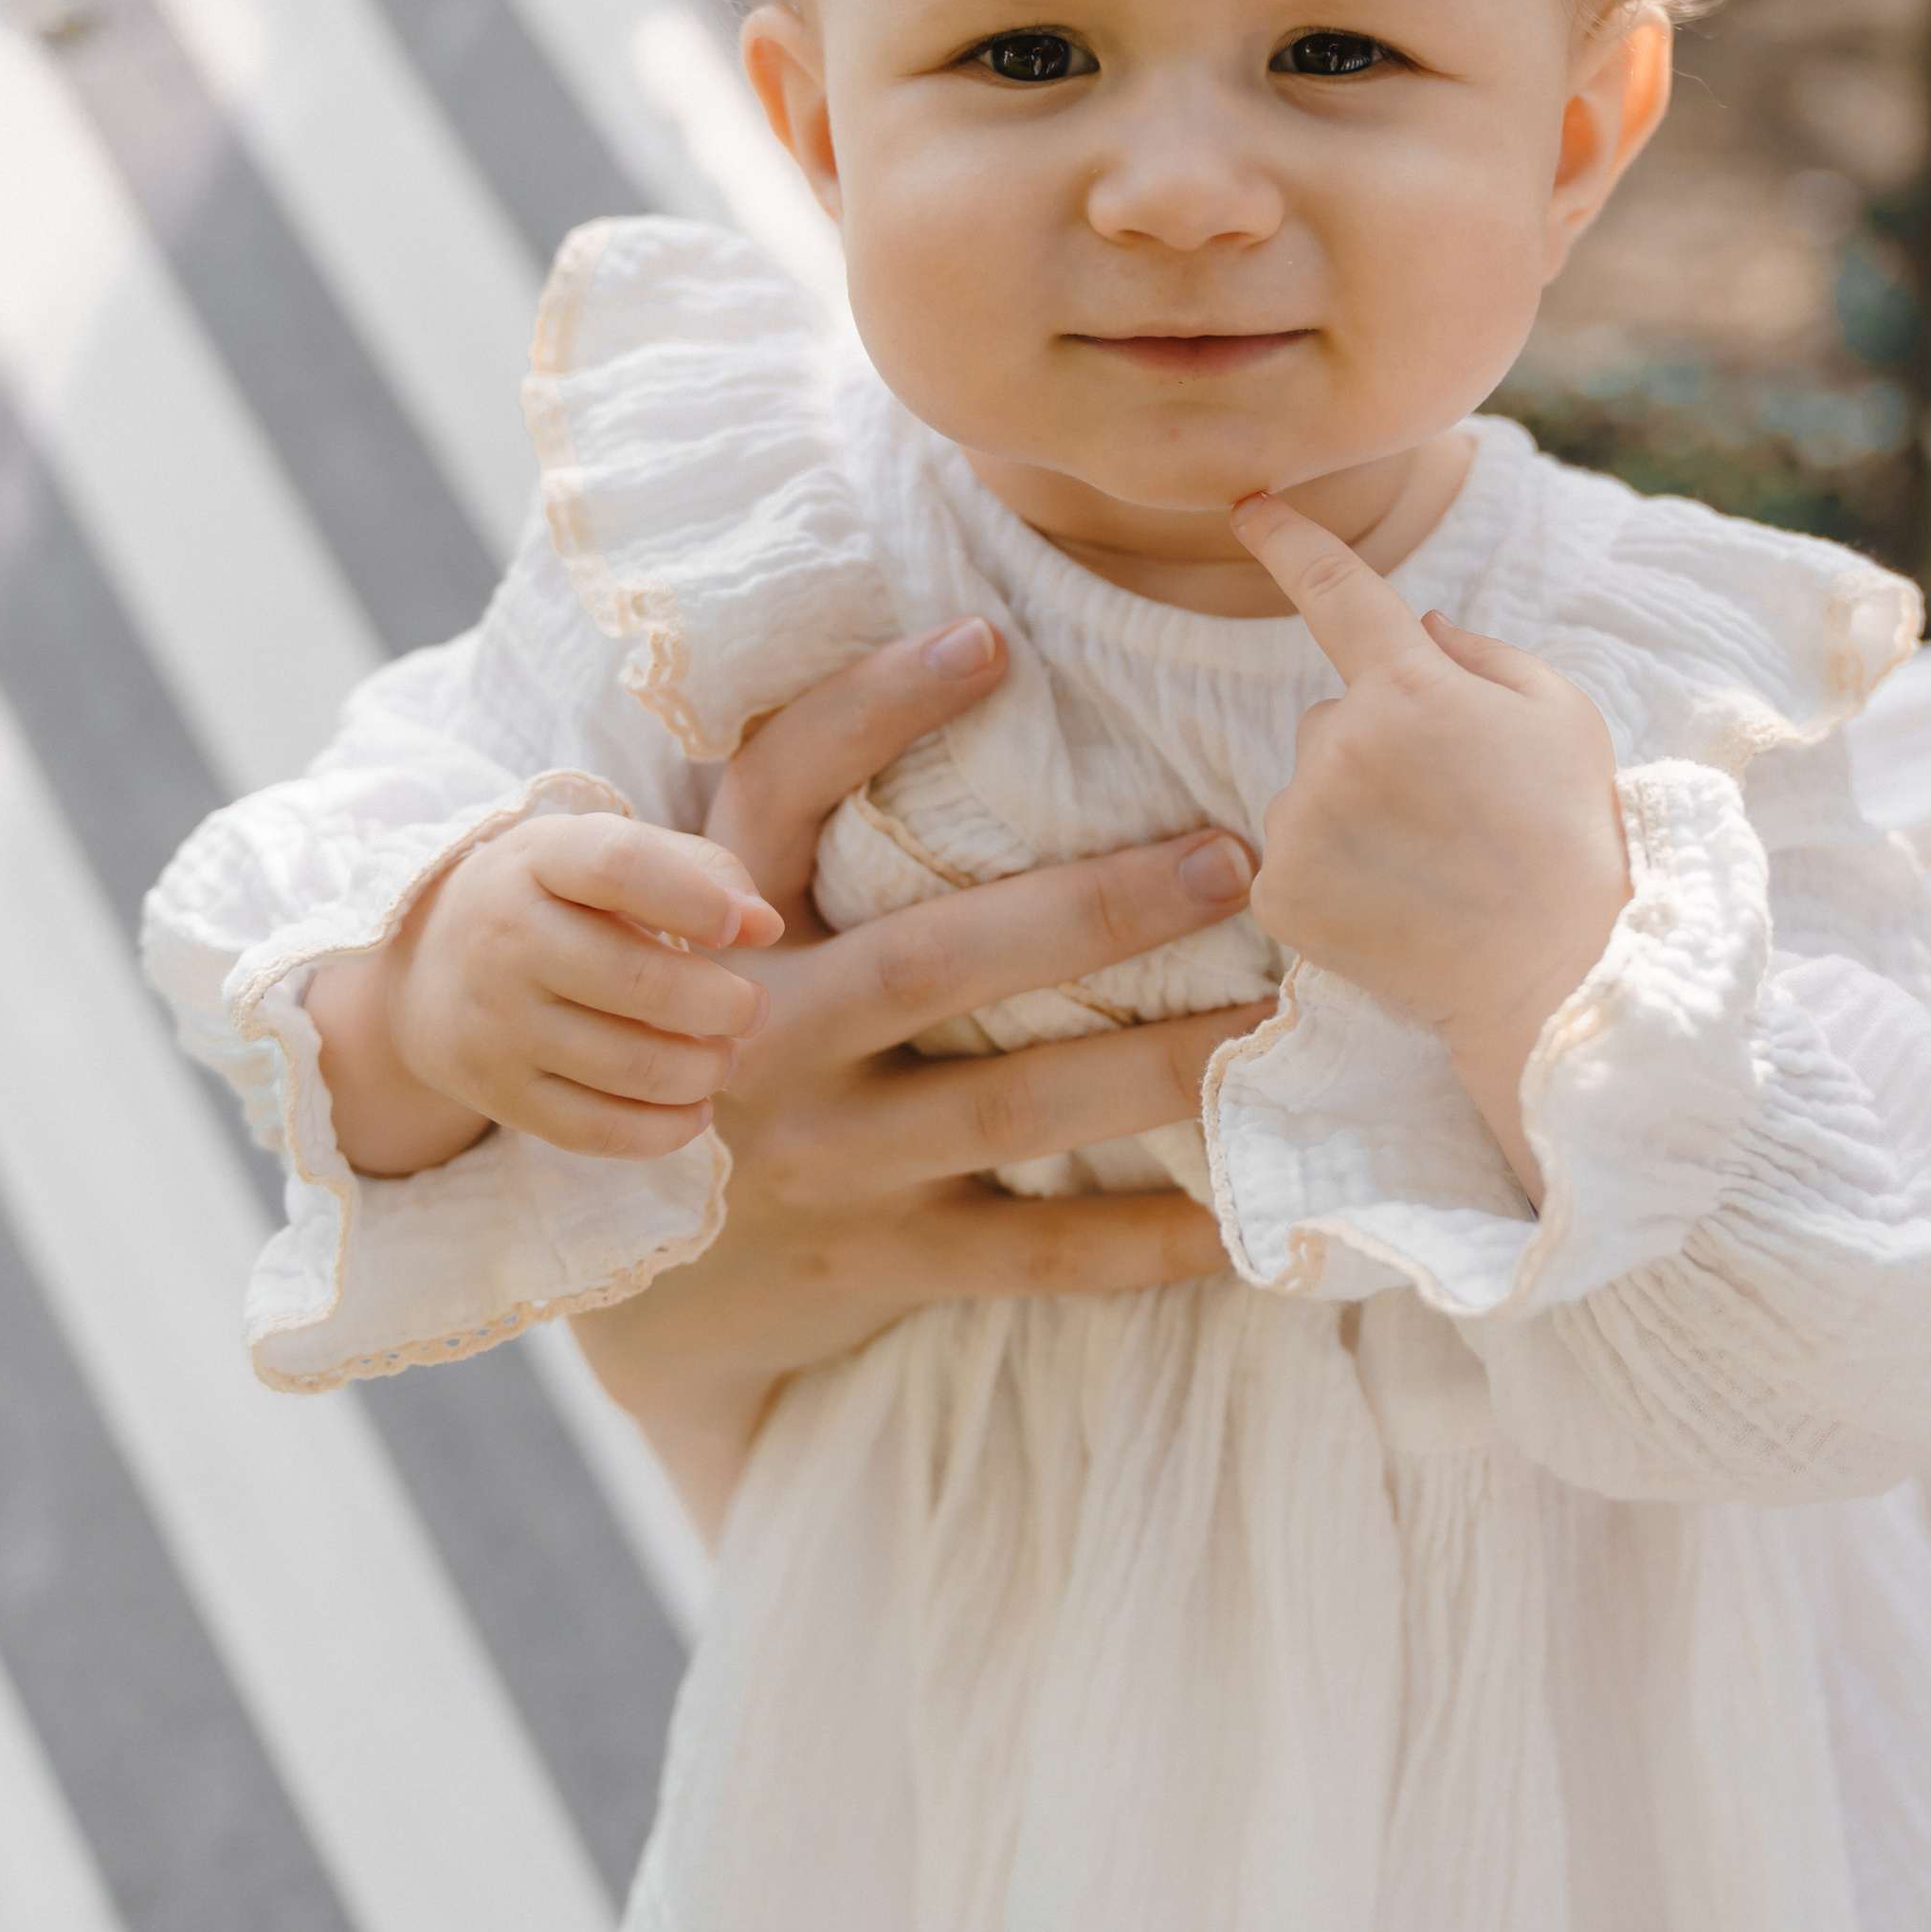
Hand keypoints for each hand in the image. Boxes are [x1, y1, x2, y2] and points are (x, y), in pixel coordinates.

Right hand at [310, 810, 785, 1177]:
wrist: (425, 964)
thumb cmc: (548, 897)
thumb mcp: (601, 852)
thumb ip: (696, 869)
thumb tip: (766, 925)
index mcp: (537, 861)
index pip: (619, 867)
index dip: (697, 900)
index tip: (750, 928)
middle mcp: (507, 941)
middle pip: (639, 981)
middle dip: (725, 1005)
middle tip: (754, 1008)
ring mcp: (499, 1024)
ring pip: (628, 1065)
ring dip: (704, 1070)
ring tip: (725, 1056)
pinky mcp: (500, 1095)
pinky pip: (595, 1130)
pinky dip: (664, 1130)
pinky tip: (696, 1109)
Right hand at [566, 618, 1270, 1533]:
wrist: (655, 1292)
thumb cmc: (738, 1056)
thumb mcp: (732, 939)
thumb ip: (814, 840)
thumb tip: (973, 659)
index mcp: (732, 930)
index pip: (780, 788)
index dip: (871, 708)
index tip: (991, 639)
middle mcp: (765, 1036)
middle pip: (937, 958)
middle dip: (1097, 908)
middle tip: (1234, 859)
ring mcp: (825, 1159)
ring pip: (1012, 1102)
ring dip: (1157, 1061)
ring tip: (1274, 1016)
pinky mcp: (879, 1261)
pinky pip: (1034, 1249)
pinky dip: (1143, 1236)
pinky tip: (1240, 1206)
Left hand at [1231, 492, 1630, 1196]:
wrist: (1554, 977)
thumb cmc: (1570, 837)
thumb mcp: (1561, 716)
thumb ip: (1481, 654)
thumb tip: (1417, 626)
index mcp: (1412, 688)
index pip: (1336, 591)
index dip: (1289, 540)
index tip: (1246, 505)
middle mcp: (1341, 745)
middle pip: (1332, 715)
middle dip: (1377, 743)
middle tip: (1453, 809)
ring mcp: (1302, 821)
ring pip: (1309, 787)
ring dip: (1351, 810)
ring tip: (1431, 866)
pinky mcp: (1279, 891)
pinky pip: (1292, 855)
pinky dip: (1330, 873)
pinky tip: (1393, 903)